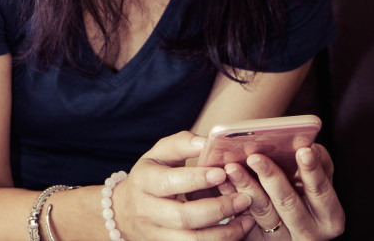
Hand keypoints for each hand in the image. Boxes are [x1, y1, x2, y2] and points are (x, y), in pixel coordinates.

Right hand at [112, 131, 254, 239]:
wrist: (127, 210)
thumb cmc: (152, 175)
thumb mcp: (159, 154)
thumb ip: (182, 144)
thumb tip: (207, 142)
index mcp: (143, 181)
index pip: (168, 182)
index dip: (196, 179)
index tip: (222, 172)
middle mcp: (146, 210)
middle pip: (183, 217)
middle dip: (217, 209)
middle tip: (243, 198)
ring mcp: (155, 233)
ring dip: (224, 233)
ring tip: (247, 219)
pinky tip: (236, 232)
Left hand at [218, 144, 344, 239]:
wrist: (288, 223)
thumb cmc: (305, 192)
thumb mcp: (317, 182)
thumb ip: (315, 165)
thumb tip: (304, 143)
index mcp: (330, 217)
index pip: (321, 192)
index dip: (312, 171)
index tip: (303, 150)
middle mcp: (309, 232)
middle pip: (288, 203)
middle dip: (271, 177)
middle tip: (255, 157)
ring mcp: (283, 238)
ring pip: (263, 211)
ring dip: (246, 186)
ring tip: (232, 167)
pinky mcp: (259, 240)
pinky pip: (243, 218)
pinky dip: (232, 197)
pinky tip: (224, 181)